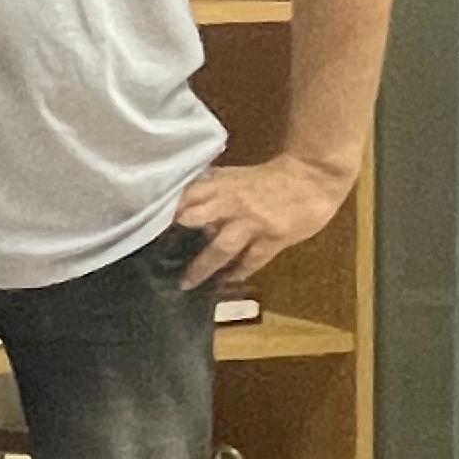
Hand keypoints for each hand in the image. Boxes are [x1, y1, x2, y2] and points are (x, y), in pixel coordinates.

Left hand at [174, 154, 353, 288]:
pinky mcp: (274, 238)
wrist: (314, 176)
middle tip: (159, 256)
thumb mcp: (235, 177)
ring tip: (188, 282)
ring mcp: (253, 222)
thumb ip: (211, 190)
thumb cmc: (271, 177)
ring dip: (203, 265)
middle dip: (178, 236)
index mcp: (220, 184)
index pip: (185, 196)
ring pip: (221, 246)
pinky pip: (252, 259)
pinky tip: (227, 282)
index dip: (165, 210)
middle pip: (196, 217)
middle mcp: (231, 202)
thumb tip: (182, 202)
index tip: (145, 226)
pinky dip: (239, 272)